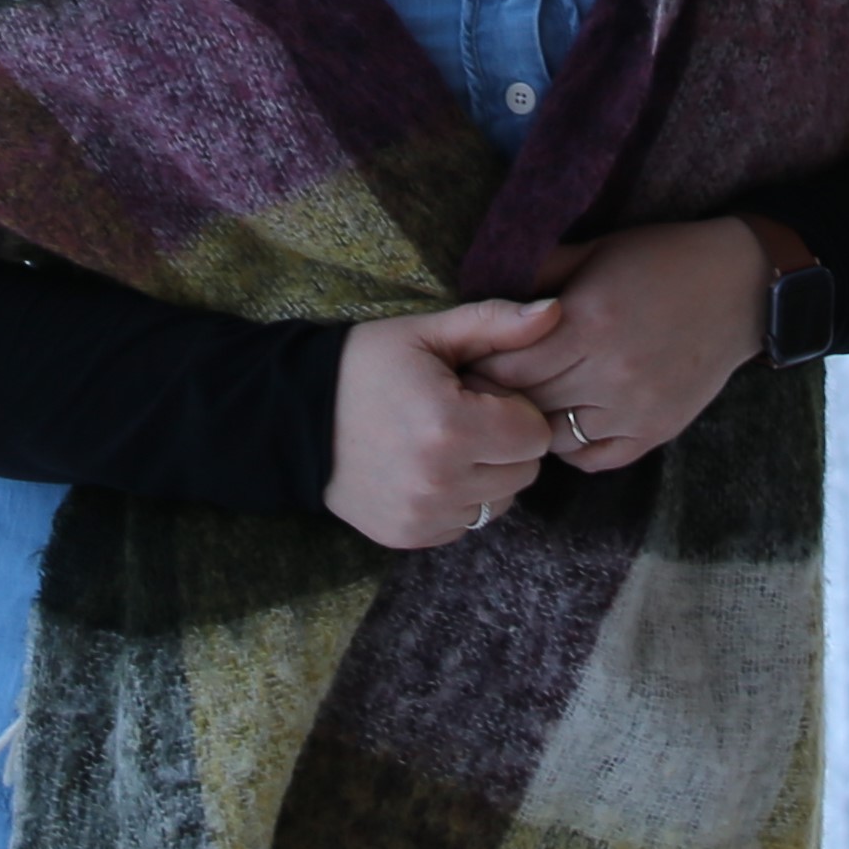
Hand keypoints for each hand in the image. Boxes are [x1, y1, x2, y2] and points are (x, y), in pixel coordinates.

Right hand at [325, 295, 563, 548]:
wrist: (293, 418)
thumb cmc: (365, 366)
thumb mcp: (428, 333)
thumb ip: (496, 324)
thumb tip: (555, 311)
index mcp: (450, 427)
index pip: (535, 434)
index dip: (514, 408)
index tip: (477, 393)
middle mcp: (439, 481)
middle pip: (524, 471)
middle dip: (505, 442)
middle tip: (461, 416)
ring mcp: (423, 516)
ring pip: (500, 501)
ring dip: (485, 474)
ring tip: (442, 442)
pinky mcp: (409, 536)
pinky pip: (467, 523)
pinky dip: (459, 498)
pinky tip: (426, 468)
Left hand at [468, 220, 767, 471]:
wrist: (740, 287)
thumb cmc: (662, 259)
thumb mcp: (597, 249)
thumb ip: (541, 270)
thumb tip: (485, 286)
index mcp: (589, 322)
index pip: (510, 367)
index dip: (482, 367)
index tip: (468, 362)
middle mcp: (611, 372)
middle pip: (528, 404)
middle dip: (498, 398)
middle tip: (479, 391)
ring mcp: (636, 408)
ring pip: (555, 437)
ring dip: (534, 423)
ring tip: (521, 405)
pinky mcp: (657, 431)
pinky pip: (595, 459)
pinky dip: (572, 446)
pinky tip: (566, 420)